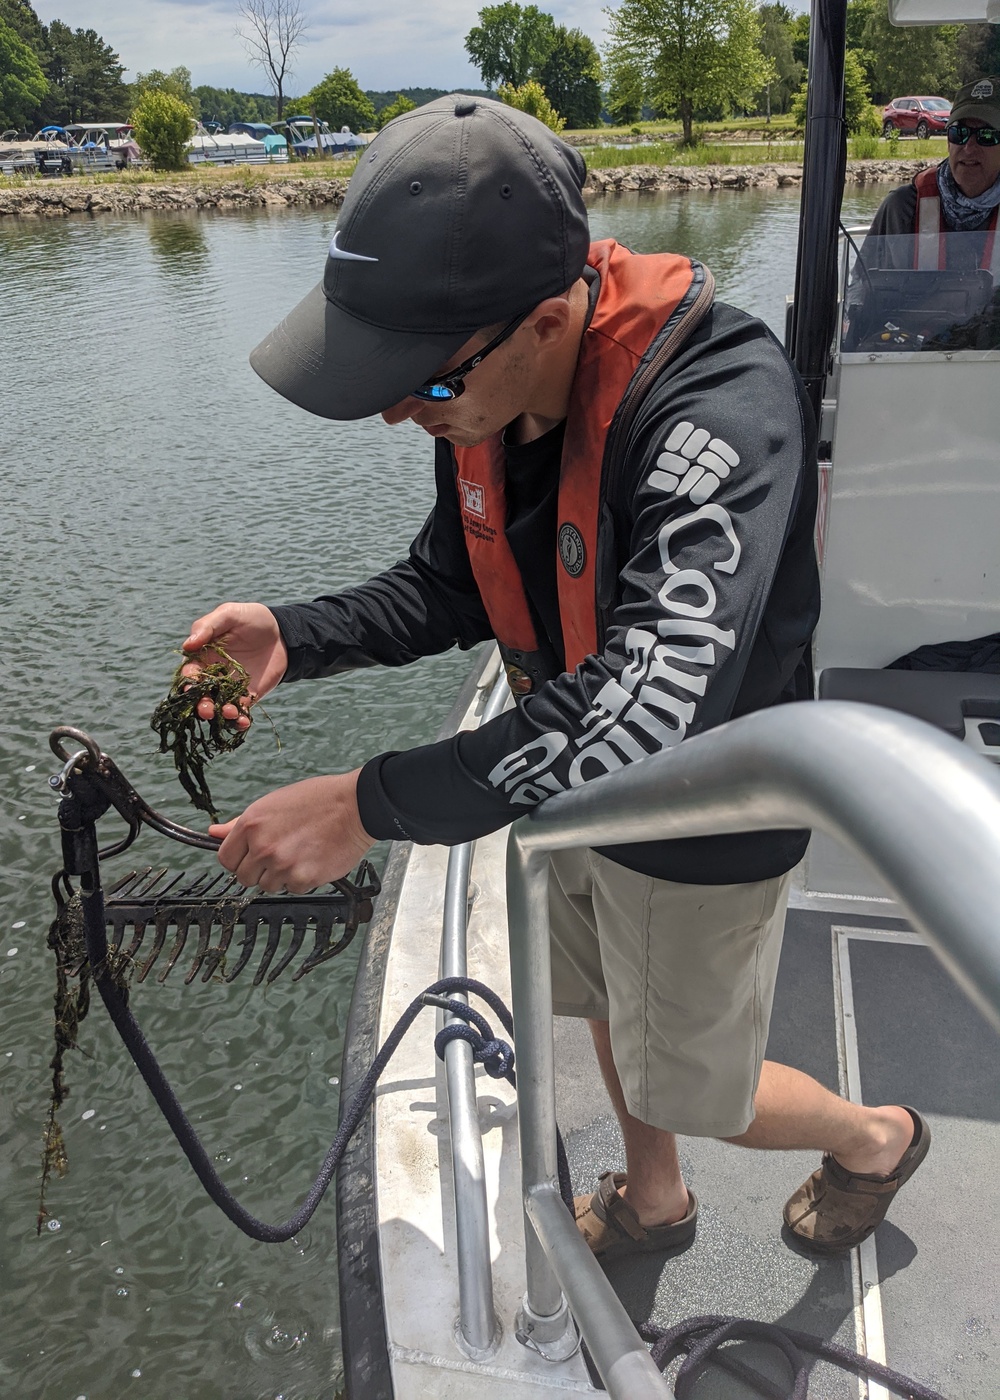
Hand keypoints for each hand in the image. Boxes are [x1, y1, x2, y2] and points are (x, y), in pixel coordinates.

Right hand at [182, 602, 288, 726]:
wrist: (283, 632)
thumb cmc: (251, 619)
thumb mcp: (229, 614)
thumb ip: (207, 627)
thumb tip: (187, 645)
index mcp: (202, 656)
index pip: (189, 672)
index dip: (189, 680)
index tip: (193, 684)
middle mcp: (213, 675)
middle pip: (200, 694)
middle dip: (200, 703)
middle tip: (206, 709)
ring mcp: (230, 687)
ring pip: (218, 706)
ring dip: (219, 714)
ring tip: (229, 712)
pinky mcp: (248, 696)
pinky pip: (240, 712)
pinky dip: (240, 720)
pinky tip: (244, 720)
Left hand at [209, 771, 372, 892]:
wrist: (356, 806)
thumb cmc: (319, 799)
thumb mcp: (273, 803)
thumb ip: (241, 823)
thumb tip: (213, 833)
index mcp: (252, 823)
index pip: (225, 858)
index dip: (238, 860)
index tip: (249, 857)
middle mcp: (263, 846)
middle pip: (244, 878)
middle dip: (259, 870)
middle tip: (280, 855)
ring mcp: (282, 864)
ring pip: (268, 886)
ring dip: (281, 876)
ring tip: (299, 854)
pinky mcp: (303, 878)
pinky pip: (293, 889)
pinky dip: (302, 880)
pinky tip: (313, 860)